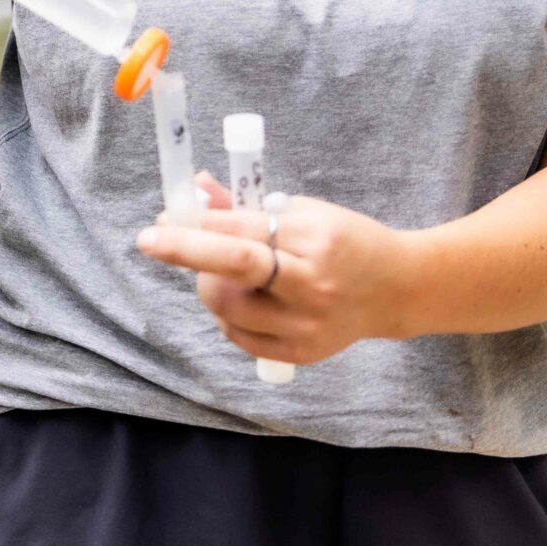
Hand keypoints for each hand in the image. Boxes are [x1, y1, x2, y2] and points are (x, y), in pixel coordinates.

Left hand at [135, 188, 417, 367]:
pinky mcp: (302, 353)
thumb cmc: (346, 240)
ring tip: (219, 271)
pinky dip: (227, 314)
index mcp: (315, 239)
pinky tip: (240, 297)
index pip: (242, 231)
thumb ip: (247, 207)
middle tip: (150, 240)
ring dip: (208, 285)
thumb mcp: (304, 211)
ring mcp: (307, 325)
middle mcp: (312, 285)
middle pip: (234, 269)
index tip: (161, 218)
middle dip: (183, 251)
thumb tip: (194, 192)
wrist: (396, 289)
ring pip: (229, 308)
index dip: (195, 224)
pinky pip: (240, 336)